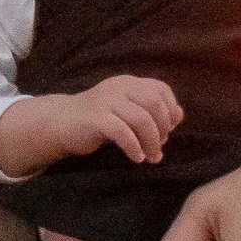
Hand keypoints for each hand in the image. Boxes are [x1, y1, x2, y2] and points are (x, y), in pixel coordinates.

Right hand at [0, 75, 181, 174]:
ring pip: (141, 119)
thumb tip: (179, 115)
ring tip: (151, 157)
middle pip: (154, 104)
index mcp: (129, 83)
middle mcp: (119, 87)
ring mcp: (106, 101)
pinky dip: (134, 147)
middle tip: (160, 147)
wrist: (61, 123)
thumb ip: (150, 110)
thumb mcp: (126, 110)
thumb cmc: (98, 119)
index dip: (170, 110)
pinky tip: (137, 158)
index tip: (169, 130)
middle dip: (162, 128)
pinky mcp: (95, 119)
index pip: (160, 89)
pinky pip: (122, 132)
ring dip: (151, 142)